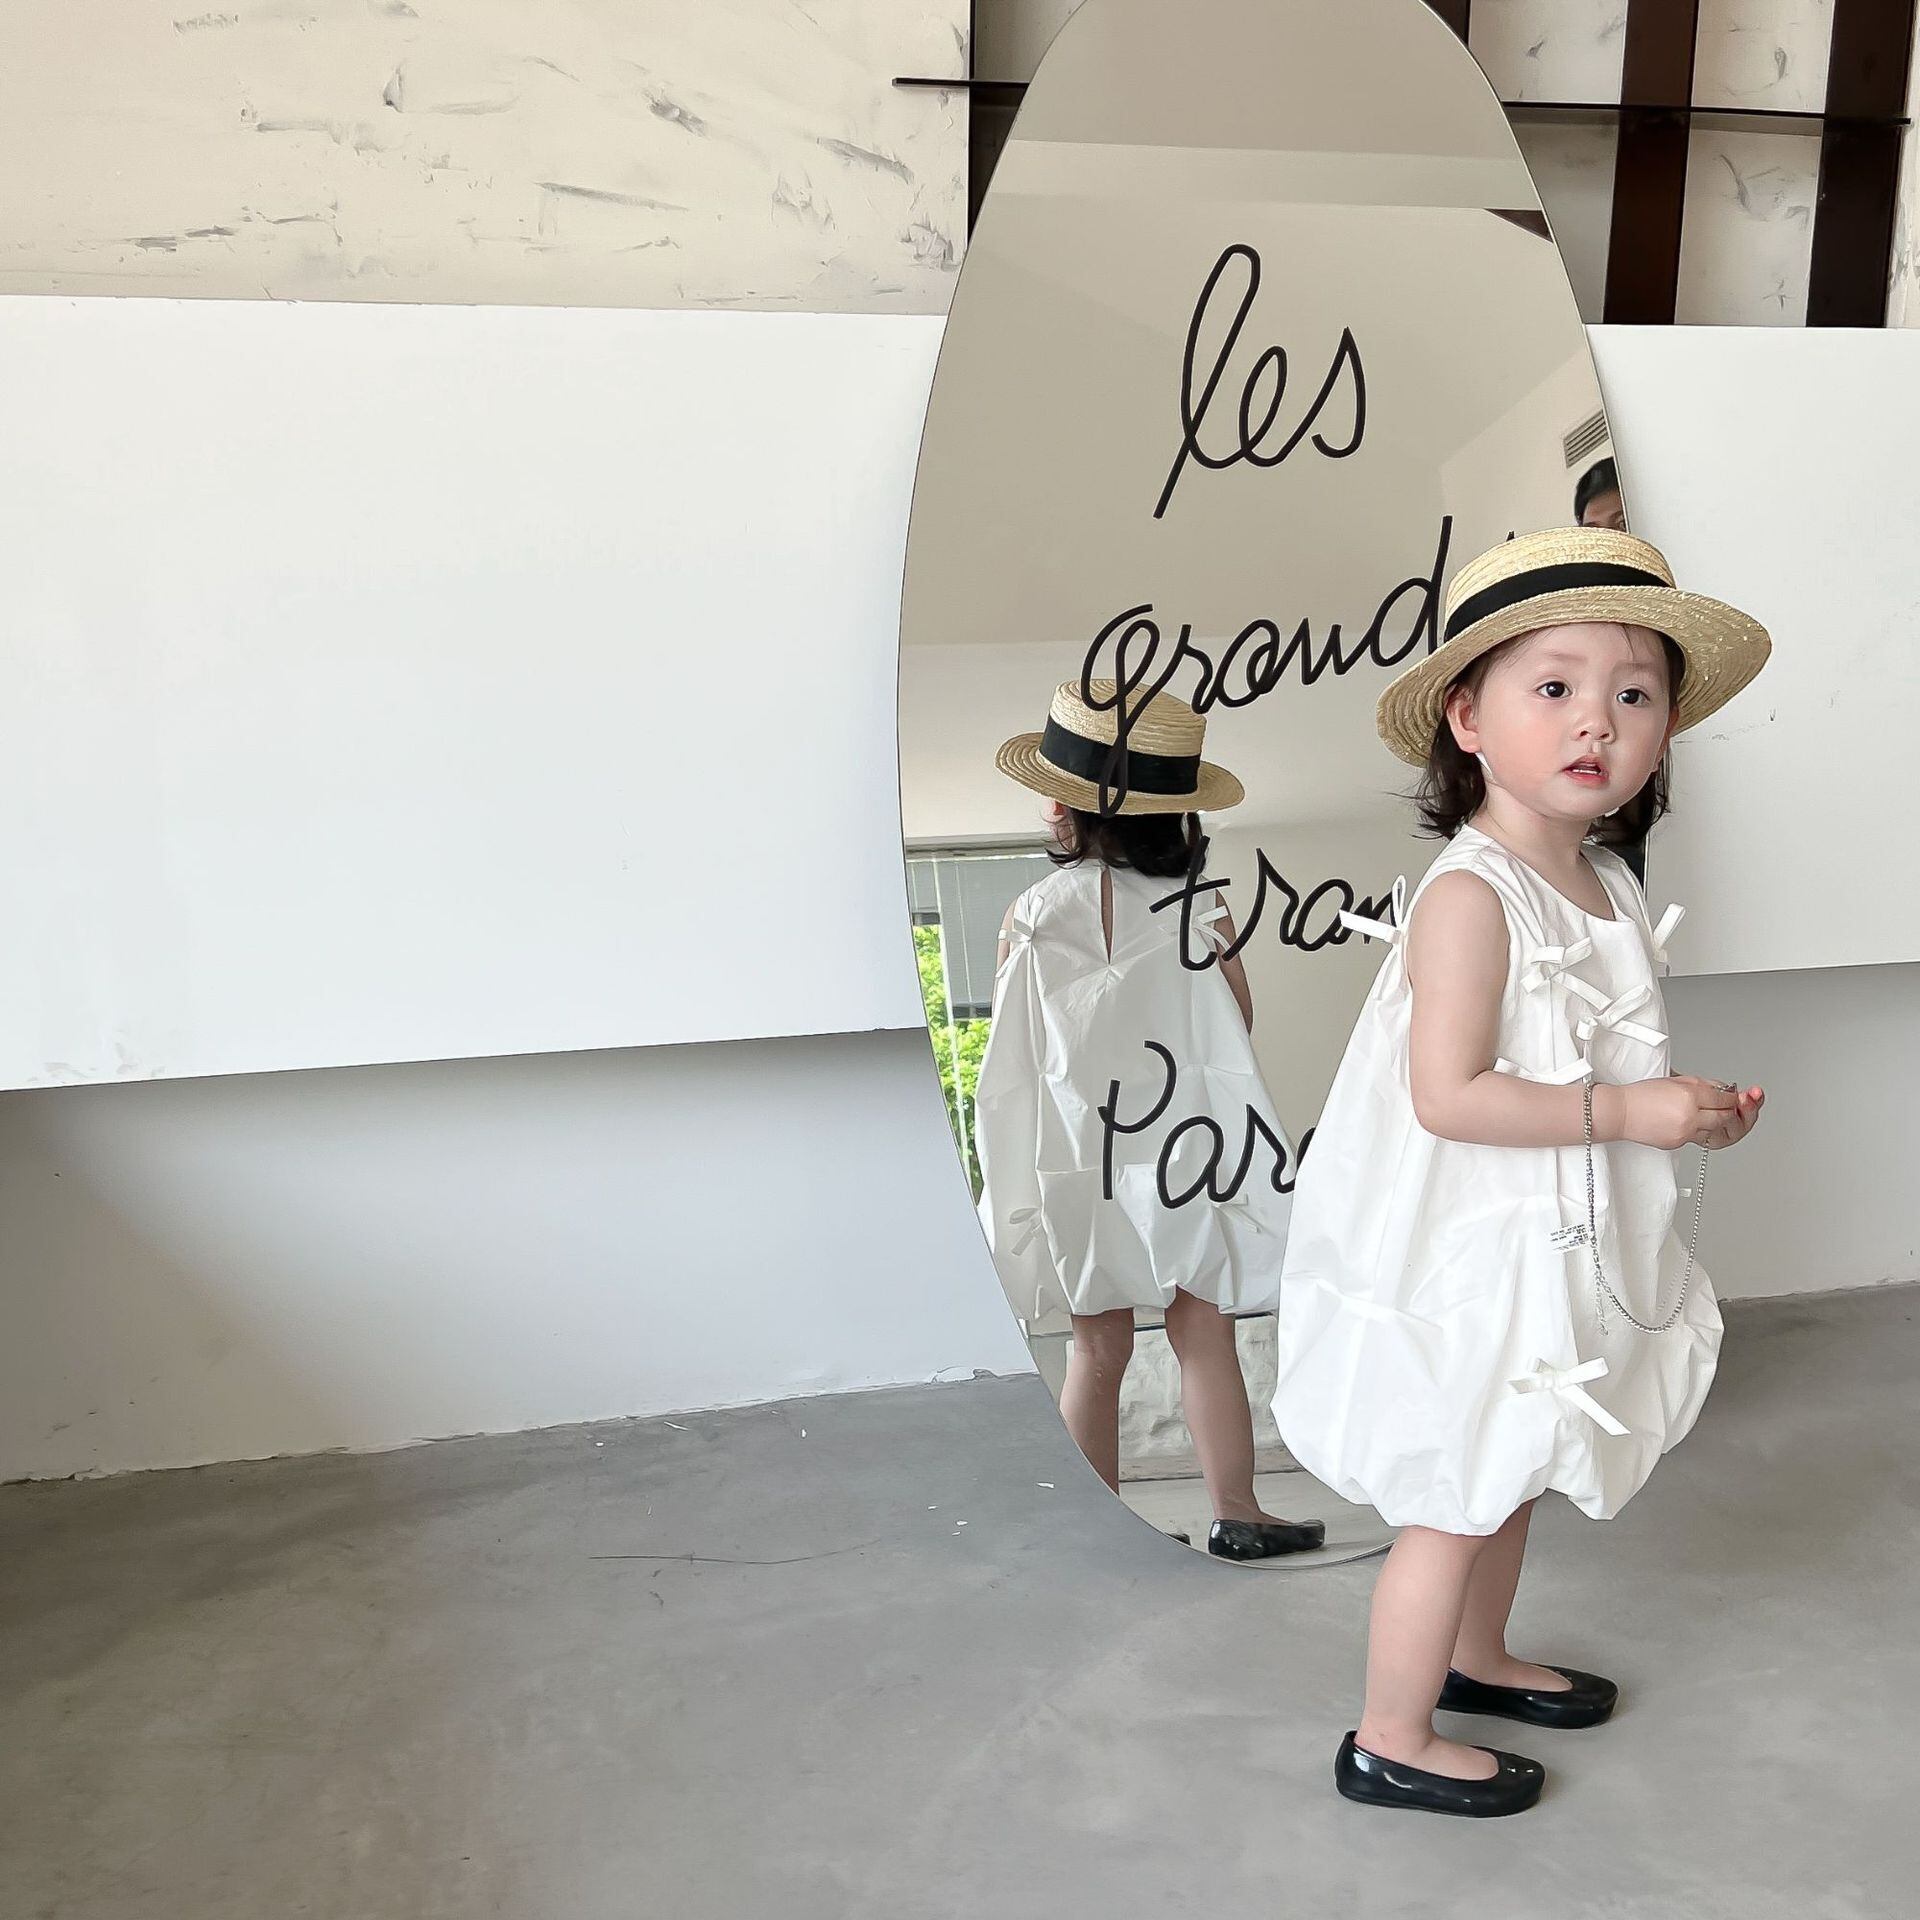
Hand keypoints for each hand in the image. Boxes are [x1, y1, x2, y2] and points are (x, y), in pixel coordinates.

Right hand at [1617, 1075, 1763, 1151]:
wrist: (1619, 1113)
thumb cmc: (1640, 1095)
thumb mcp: (1674, 1080)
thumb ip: (1702, 1085)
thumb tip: (1722, 1091)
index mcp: (1690, 1095)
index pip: (1724, 1098)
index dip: (1731, 1097)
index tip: (1731, 1095)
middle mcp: (1690, 1116)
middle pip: (1724, 1116)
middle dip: (1727, 1111)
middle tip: (1724, 1105)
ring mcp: (1685, 1132)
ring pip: (1714, 1129)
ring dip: (1714, 1121)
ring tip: (1704, 1112)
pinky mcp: (1678, 1143)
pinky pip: (1698, 1137)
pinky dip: (1698, 1129)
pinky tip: (1690, 1121)